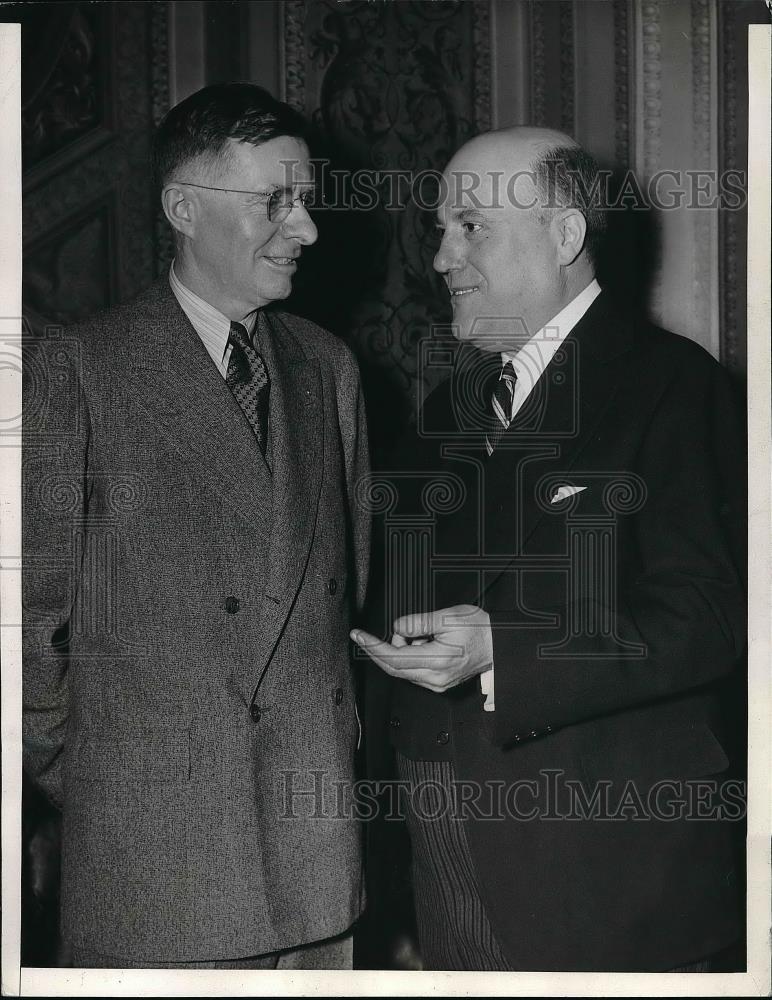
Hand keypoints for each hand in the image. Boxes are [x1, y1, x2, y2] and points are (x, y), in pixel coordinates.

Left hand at [350, 604, 492, 692]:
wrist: (499, 645)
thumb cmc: (480, 630)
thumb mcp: (448, 617)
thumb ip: (418, 622)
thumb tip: (397, 628)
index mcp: (438, 661)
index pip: (394, 657)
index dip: (373, 646)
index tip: (358, 636)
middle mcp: (435, 678)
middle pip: (393, 668)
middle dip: (378, 650)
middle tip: (365, 636)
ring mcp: (437, 684)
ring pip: (403, 669)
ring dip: (400, 650)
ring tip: (421, 633)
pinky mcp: (439, 683)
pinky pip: (414, 671)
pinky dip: (410, 656)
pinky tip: (424, 644)